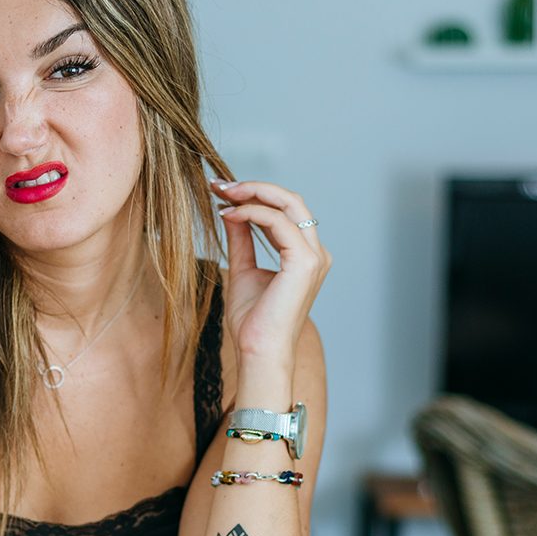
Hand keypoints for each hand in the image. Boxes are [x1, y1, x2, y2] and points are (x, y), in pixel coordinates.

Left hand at [209, 178, 331, 361]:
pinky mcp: (306, 262)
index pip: (284, 210)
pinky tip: (230, 214)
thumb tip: (232, 210)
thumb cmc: (253, 320)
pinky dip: (252, 212)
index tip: (221, 190)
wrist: (258, 350)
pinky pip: (278, 222)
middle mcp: (315, 252)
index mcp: (304, 254)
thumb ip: (242, 238)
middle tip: (221, 185)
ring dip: (252, 193)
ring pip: (288, 203)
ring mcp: (314, 256)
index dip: (254, 194)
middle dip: (255, 187)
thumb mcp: (243, 268)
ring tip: (223, 194)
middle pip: (291, 200)